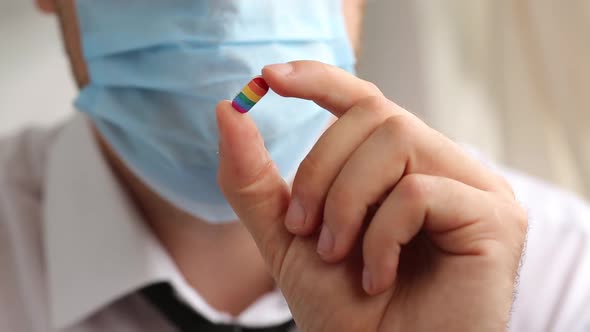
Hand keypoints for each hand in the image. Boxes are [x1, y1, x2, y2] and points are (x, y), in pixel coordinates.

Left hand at [216, 61, 526, 331]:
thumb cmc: (344, 310)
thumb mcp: (286, 236)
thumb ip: (254, 179)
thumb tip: (226, 108)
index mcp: (401, 168)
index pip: (366, 102)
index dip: (320, 79)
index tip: (269, 78)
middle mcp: (443, 167)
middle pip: (374, 115)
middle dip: (321, 172)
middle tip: (305, 231)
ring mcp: (476, 189)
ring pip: (396, 140)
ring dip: (347, 201)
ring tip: (340, 254)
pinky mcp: (497, 219)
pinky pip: (420, 190)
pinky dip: (381, 234)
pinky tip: (379, 275)